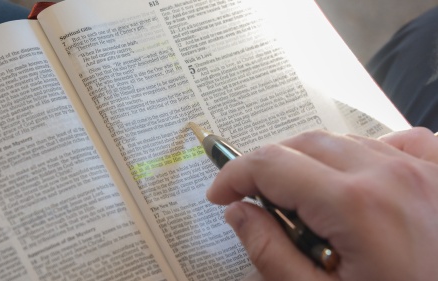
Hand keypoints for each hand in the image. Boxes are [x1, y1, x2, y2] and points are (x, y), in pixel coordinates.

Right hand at [207, 128, 437, 280]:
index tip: (220, 195)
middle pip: (304, 144)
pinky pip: (398, 141)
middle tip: (255, 200)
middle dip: (268, 166)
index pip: (271, 164)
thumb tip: (239, 212)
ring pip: (343, 141)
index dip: (234, 176)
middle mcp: (389, 174)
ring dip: (311, 161)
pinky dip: (367, 150)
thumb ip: (271, 254)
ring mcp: (422, 169)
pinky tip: (359, 177)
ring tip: (304, 200)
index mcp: (354, 205)